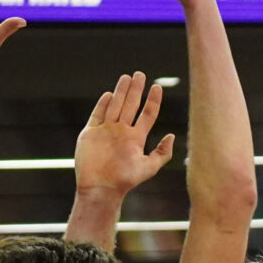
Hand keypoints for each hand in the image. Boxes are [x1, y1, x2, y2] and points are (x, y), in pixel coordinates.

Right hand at [74, 72, 175, 199]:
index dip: (152, 100)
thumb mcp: (149, 167)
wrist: (101, 188)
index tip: (157, 86)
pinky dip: (102, 104)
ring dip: (120, 92)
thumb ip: (162, 153)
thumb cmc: (126, 180)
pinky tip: (108, 94)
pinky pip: (97, 115)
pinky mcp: (91, 133)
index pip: (147, 114)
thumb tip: (172, 135)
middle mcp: (122, 132)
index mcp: (136, 138)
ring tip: (127, 77)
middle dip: (135, 90)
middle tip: (140, 74)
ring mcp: (106, 131)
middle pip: (130, 105)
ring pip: (114, 106)